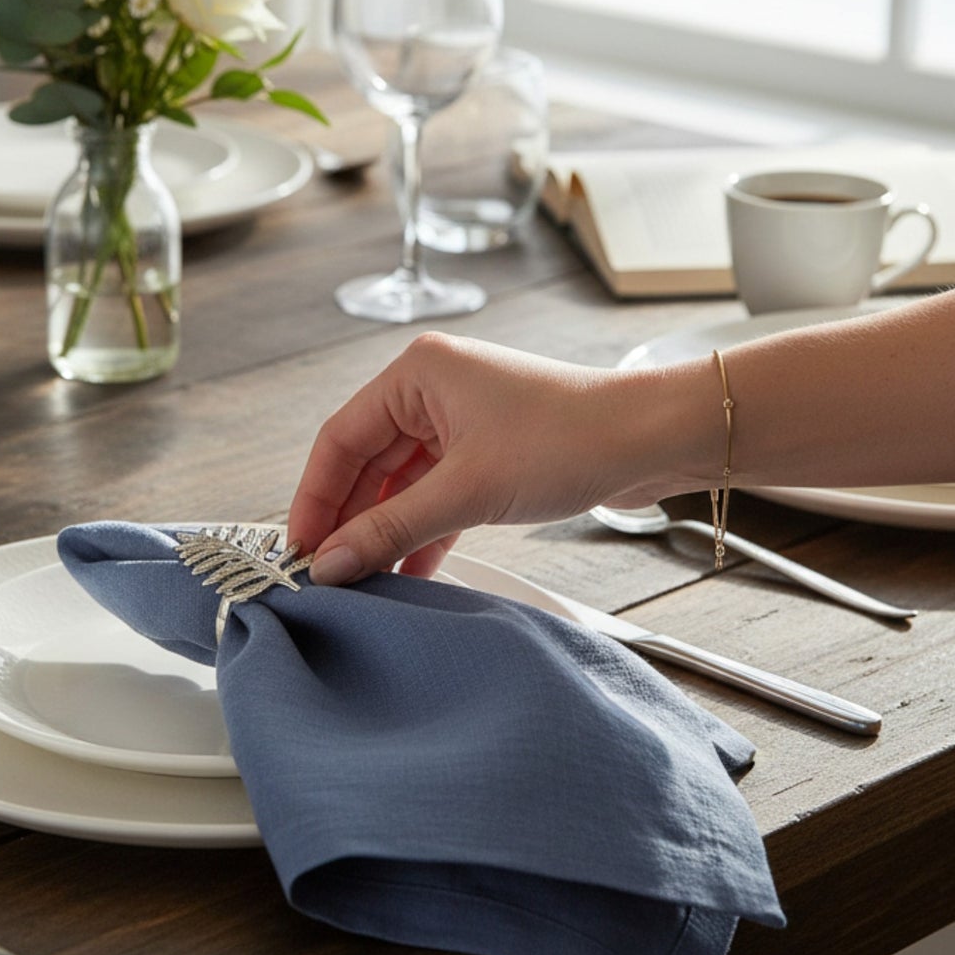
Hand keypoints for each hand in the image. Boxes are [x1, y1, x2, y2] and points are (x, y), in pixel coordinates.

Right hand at [287, 332, 689, 583]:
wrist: (654, 440)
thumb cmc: (573, 437)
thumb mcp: (468, 490)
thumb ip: (392, 529)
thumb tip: (334, 562)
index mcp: (417, 373)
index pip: (341, 439)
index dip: (316, 498)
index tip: (300, 549)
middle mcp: (433, 390)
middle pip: (367, 463)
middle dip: (350, 520)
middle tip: (329, 574)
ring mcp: (462, 422)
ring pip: (402, 484)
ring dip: (386, 531)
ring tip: (364, 581)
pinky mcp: (488, 453)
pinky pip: (437, 495)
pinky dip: (424, 531)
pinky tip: (409, 572)